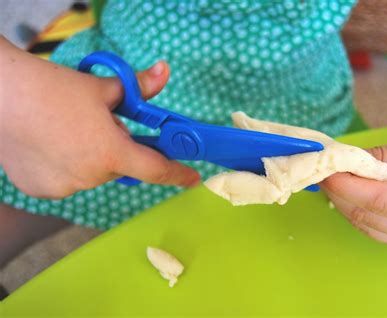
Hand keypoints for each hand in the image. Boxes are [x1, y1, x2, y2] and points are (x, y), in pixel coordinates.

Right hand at [0, 38, 199, 198]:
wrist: (1, 94)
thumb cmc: (54, 89)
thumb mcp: (104, 88)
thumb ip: (139, 87)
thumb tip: (164, 72)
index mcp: (111, 154)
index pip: (156, 170)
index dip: (178, 174)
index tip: (192, 178)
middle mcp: (91, 177)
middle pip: (118, 166)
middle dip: (115, 148)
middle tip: (98, 126)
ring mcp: (65, 187)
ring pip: (91, 173)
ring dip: (89, 157)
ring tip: (67, 131)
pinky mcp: (41, 190)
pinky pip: (67, 179)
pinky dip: (66, 165)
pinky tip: (51, 144)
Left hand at [321, 134, 386, 253]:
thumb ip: (384, 155)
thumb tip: (346, 161)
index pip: (380, 200)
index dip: (347, 186)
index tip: (325, 170)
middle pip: (368, 217)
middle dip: (339, 193)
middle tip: (321, 171)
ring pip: (365, 227)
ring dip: (342, 203)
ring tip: (331, 180)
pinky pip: (371, 231)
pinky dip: (354, 212)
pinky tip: (346, 194)